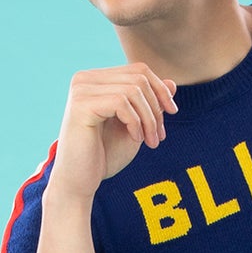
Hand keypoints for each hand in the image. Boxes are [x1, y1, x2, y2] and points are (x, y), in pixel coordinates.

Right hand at [45, 63, 178, 201]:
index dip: (160, 89)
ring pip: (133, 90)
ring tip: (151, 142)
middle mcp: (85, 79)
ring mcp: (81, 90)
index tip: (172, 112)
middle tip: (159, 136)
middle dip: (156, 108)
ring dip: (149, 118)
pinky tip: (135, 139)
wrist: (79, 183)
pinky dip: (135, 122)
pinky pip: (121, 103)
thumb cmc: (104, 157)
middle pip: (139, 78)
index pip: (138, 70)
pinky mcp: (80, 105)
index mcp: (96, 80)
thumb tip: (172, 83)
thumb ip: (150, 104)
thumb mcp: (135, 126)